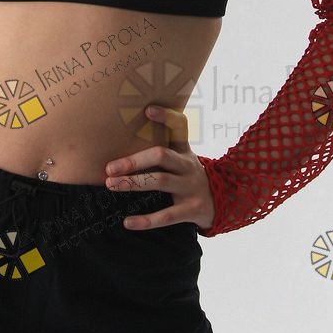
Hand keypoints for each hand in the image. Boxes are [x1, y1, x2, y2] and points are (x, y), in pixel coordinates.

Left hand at [103, 105, 213, 232]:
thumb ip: (162, 151)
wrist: (222, 205)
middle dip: (134, 160)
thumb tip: (120, 142)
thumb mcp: (182, 160)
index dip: (166, 117)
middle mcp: (188, 166)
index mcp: (185, 151)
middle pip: (161, 155)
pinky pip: (166, 216)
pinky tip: (128, 222)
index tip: (147, 110)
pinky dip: (146, 220)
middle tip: (109, 167)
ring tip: (111, 185)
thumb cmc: (188, 177)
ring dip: (133, 183)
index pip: (180, 126)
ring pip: (160, 181)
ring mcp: (191, 187)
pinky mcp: (191, 210)